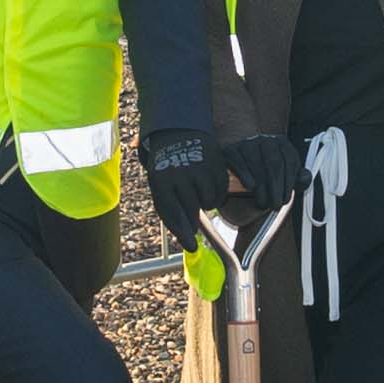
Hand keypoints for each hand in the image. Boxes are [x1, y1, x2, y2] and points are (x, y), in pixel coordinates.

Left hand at [141, 128, 229, 243]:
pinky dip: (216, 194)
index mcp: (162, 180)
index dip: (183, 232)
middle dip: (192, 213)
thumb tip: (191, 246)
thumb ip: (173, 217)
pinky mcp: (216, 163)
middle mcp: (181, 172)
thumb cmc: (167, 171)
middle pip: (193, 209)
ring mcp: (200, 167)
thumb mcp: (161, 190)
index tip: (193, 247)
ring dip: (205, 202)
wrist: (177, 135)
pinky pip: (221, 191)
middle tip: (188, 201)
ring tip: (195, 189)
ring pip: (209, 202)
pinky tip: (206, 184)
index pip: (173, 212)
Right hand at [215, 133, 308, 205]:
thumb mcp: (285, 176)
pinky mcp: (231, 150)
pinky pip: (239, 162)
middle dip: (277, 188)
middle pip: (274, 164)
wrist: (239, 164)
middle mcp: (265, 140)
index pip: (290, 160)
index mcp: (282, 143)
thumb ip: (299, 179)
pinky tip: (251, 187)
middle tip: (275, 205)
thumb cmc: (265, 172)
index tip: (286, 199)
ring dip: (262, 187)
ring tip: (263, 202)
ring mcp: (247, 143)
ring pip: (257, 164)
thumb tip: (305, 178)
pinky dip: (246, 175)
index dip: (290, 182)